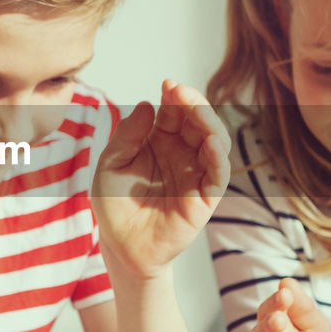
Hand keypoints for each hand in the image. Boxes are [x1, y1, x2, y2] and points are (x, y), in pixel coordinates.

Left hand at [90, 79, 230, 280]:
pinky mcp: (205, 198)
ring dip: (210, 123)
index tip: (168, 85)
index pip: (176, 112)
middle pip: (198, 121)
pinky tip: (210, 142)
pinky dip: (219, 157)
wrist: (121, 246)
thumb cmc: (114, 206)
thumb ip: (127, 136)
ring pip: (215, 142)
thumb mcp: (111, 165)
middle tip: (181, 92)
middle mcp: (182, 154)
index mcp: (160, 142)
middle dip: (194, 103)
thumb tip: (147, 105)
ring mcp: (195, 175)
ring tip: (197, 111)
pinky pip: (219, 174)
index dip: (175, 97)